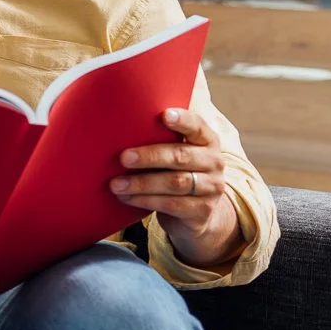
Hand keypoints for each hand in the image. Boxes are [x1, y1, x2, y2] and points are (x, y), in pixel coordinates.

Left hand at [110, 107, 243, 269]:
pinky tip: (127, 198)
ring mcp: (211, 188)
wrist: (196, 214)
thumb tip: (118, 126)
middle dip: (150, 156)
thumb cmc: (176, 173)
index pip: (197, 126)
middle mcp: (214, 162)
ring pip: (175, 183)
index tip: (164, 115)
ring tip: (116, 184)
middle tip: (123, 158)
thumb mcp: (174, 155)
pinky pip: (171, 205)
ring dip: (142, 183)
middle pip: (181, 156)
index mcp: (207, 140)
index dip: (182, 120)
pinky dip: (145, 201)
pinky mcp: (202, 211)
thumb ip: (159, 140)